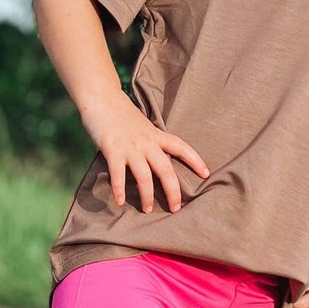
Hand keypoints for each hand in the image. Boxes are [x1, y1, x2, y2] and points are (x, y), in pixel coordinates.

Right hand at [82, 94, 208, 212]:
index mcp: (156, 135)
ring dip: (147, 196)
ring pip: (144, 177)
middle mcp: (147, 142)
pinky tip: (119, 202)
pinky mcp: (113, 150)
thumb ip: (149, 140)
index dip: (195, 160)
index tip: (206, 174)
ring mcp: (130, 147)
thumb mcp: (142, 125)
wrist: (101, 97)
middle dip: (173, 192)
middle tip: (175, 209)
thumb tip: (153, 157)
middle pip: (166, 170)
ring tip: (147, 210)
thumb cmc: (120, 112)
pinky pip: (118, 174)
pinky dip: (119, 190)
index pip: (181, 148)